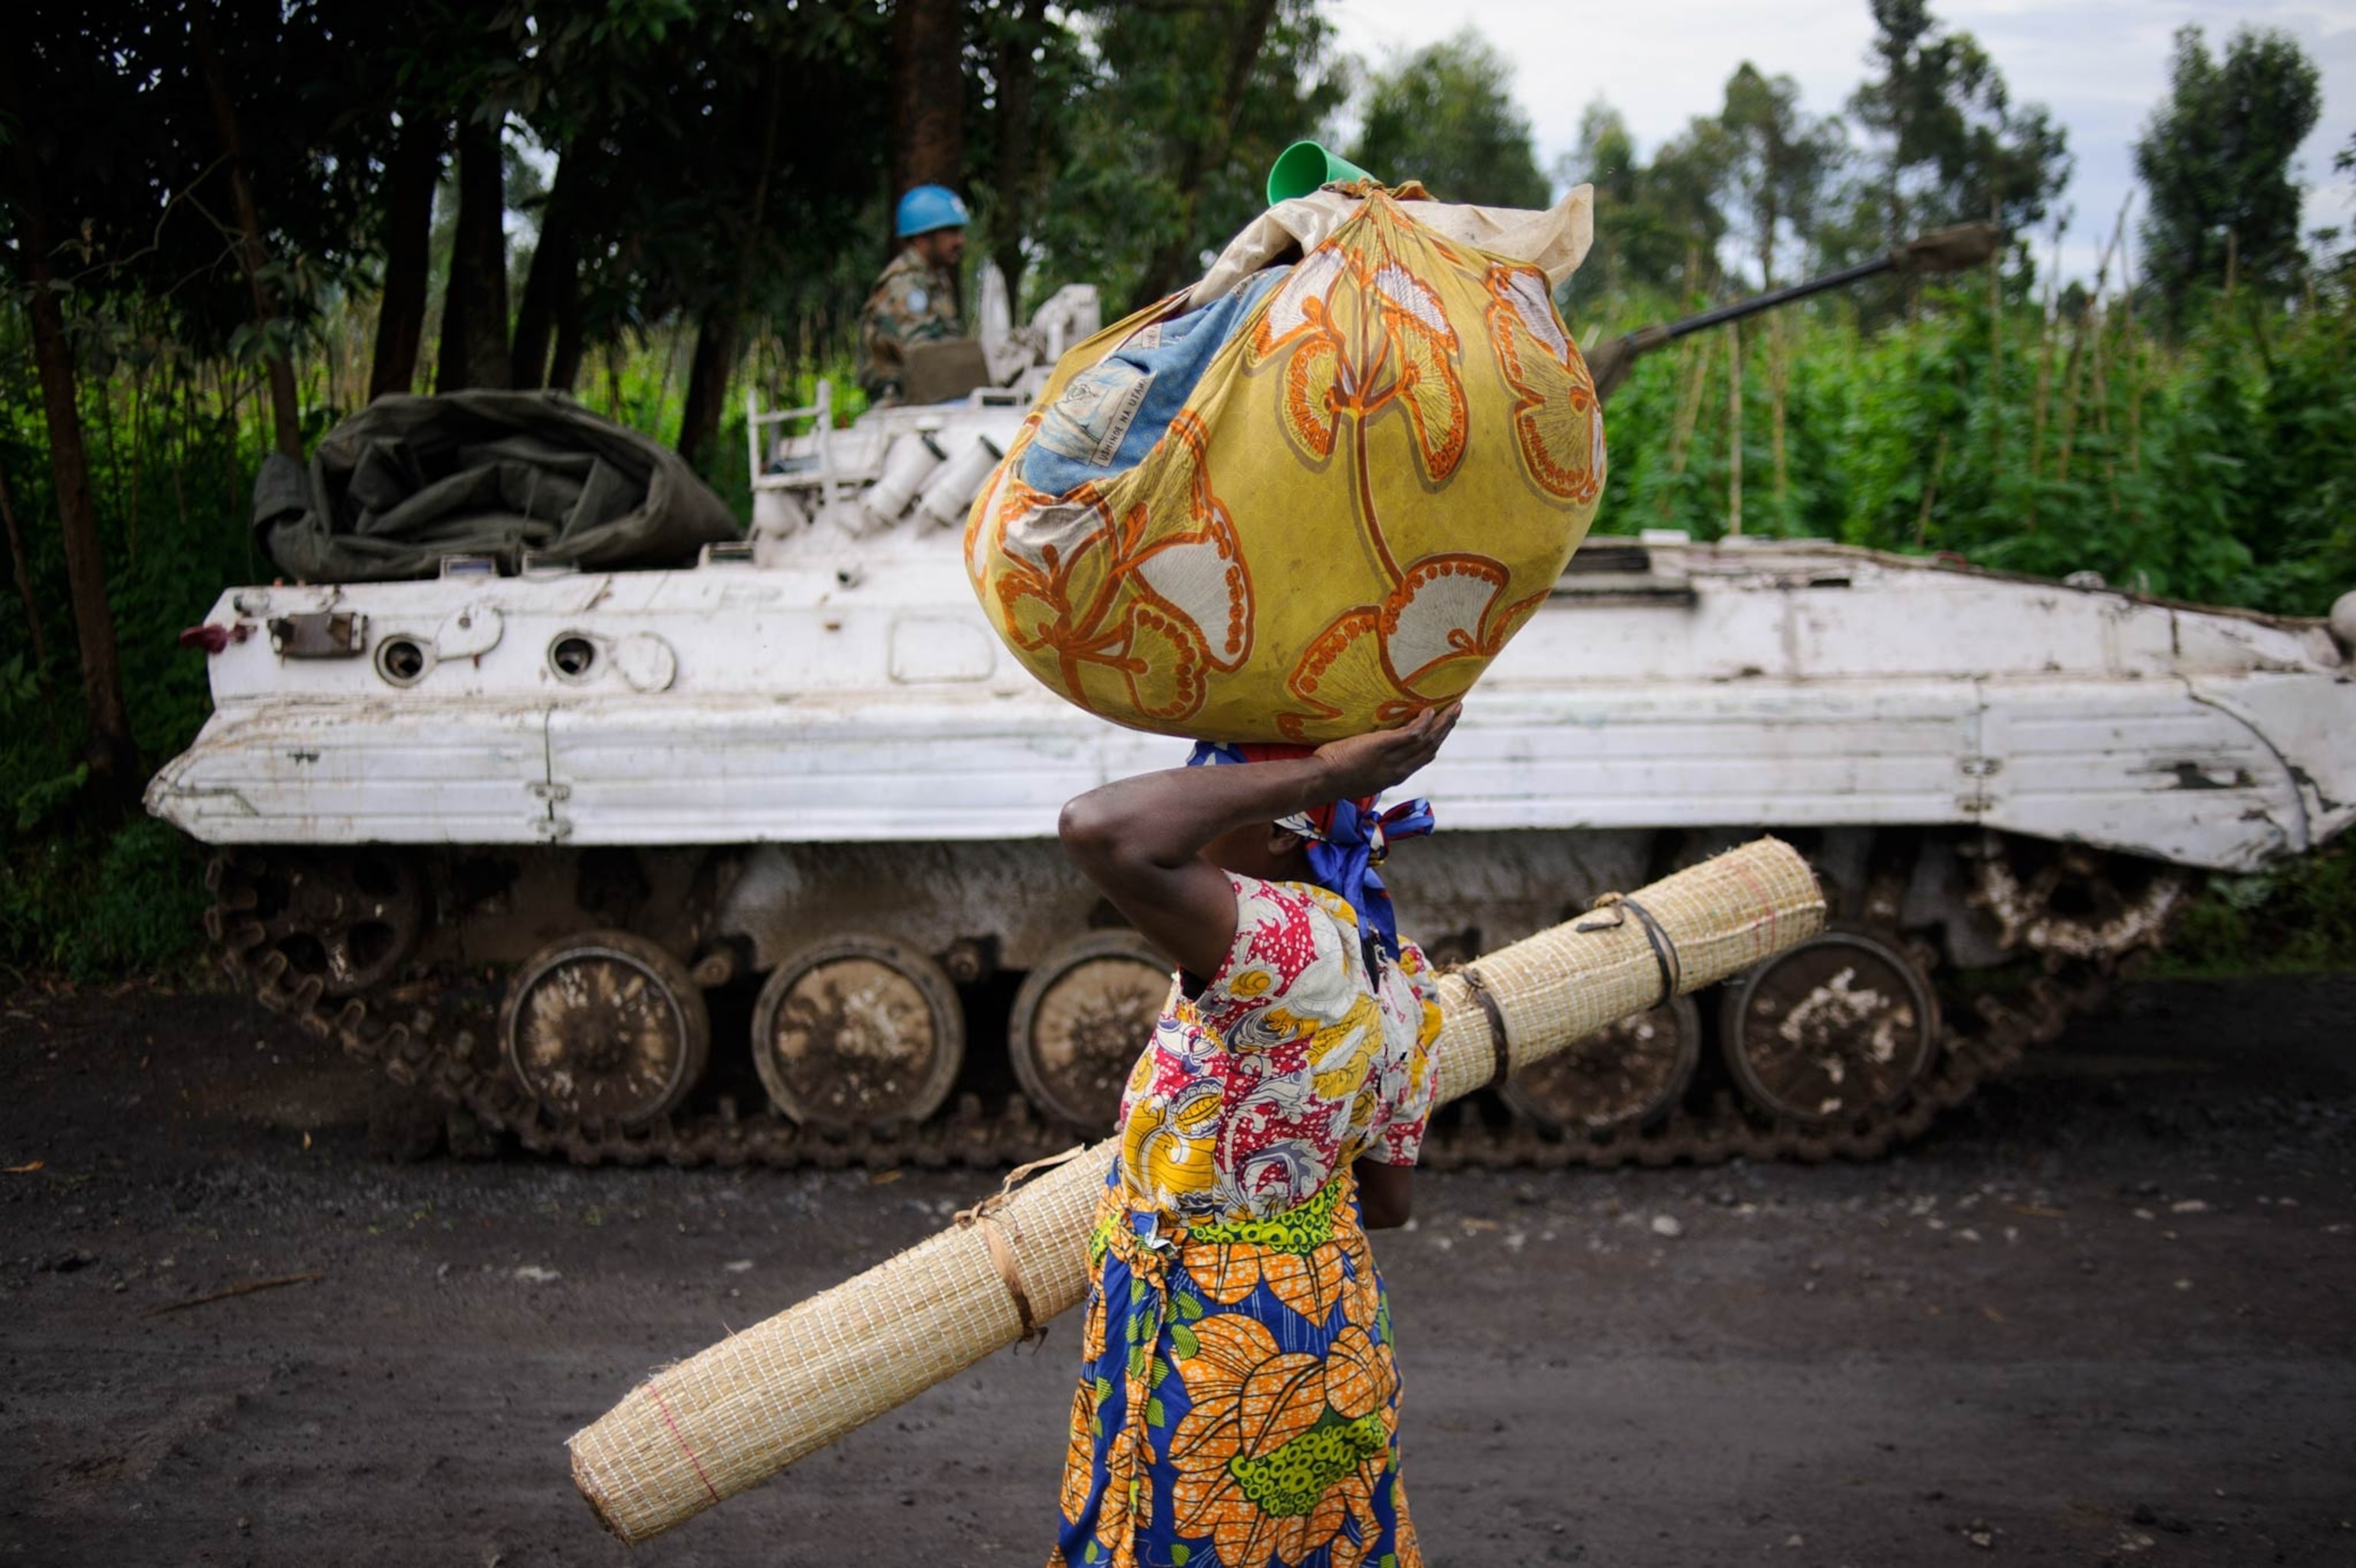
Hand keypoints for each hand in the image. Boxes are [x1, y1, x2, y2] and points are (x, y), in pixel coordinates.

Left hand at [1313, 703, 1460, 798]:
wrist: (1323, 781)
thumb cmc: (1332, 777)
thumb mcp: (1359, 774)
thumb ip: (1370, 765)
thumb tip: (1368, 754)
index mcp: (1394, 775)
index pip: (1422, 758)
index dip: (1435, 744)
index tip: (1442, 732)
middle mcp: (1399, 769)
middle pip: (1431, 747)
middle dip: (1446, 729)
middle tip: (1457, 711)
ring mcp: (1393, 758)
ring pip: (1427, 740)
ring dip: (1443, 722)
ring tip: (1453, 707)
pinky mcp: (1384, 746)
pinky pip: (1412, 734)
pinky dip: (1424, 722)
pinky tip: (1430, 711)